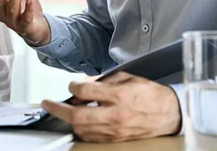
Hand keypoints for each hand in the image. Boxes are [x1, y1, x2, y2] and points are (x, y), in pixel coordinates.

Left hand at [41, 72, 181, 141]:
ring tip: (62, 111)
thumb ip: (103, 82)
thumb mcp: (126, 78)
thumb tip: (83, 85)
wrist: (169, 114)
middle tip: (47, 103)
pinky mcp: (116, 138)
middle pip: (78, 115)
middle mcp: (116, 114)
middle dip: (58, 109)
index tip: (71, 85)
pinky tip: (77, 121)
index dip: (73, 87)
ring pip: (82, 129)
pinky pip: (92, 137)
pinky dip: (80, 129)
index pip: (86, 92)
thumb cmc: (149, 93)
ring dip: (68, 120)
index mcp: (119, 95)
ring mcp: (115, 130)